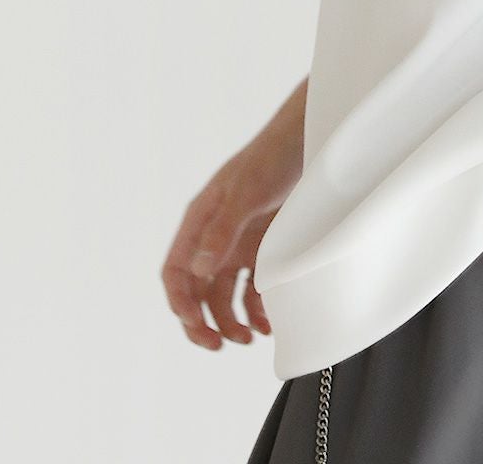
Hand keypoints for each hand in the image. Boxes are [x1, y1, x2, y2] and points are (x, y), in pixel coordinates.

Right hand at [161, 119, 303, 351]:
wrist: (307, 138)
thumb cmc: (271, 158)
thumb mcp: (246, 192)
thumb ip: (222, 229)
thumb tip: (198, 271)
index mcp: (199, 222)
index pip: (176, 273)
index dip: (180, 303)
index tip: (197, 326)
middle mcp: (214, 237)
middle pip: (197, 291)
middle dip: (203, 322)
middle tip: (219, 345)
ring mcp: (239, 243)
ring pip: (224, 295)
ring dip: (231, 321)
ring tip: (250, 339)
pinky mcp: (264, 247)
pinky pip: (252, 288)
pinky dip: (256, 309)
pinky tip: (268, 323)